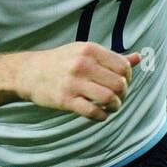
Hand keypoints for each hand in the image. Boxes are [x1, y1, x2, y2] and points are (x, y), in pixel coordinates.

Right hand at [16, 42, 140, 120]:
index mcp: (90, 49)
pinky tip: (100, 115)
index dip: (128, 79)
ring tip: (111, 108)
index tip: (122, 84)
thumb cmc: (60, 62)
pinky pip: (93, 112)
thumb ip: (112, 57)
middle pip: (119, 84)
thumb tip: (139, 58)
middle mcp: (82, 64)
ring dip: (115, 107)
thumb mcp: (84, 52)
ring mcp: (73, 82)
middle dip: (123, 95)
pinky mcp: (65, 100)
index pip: (123, 67)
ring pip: (109, 98)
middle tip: (118, 98)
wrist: (28, 72)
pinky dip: (102, 116)